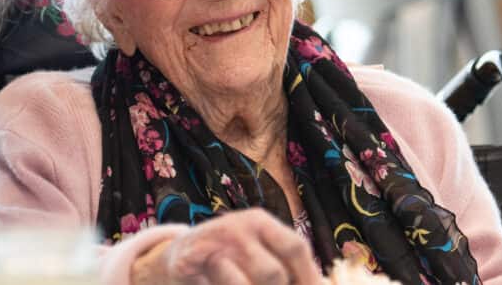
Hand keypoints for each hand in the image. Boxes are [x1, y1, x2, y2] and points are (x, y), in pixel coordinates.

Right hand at [132, 208, 323, 284]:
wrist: (180, 254)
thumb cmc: (231, 258)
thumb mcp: (259, 253)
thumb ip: (287, 267)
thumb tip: (320, 284)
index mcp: (261, 222)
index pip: (295, 247)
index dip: (309, 278)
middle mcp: (238, 226)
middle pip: (273, 273)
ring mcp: (213, 243)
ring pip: (247, 283)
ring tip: (245, 284)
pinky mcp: (191, 261)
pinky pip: (218, 284)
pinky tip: (218, 284)